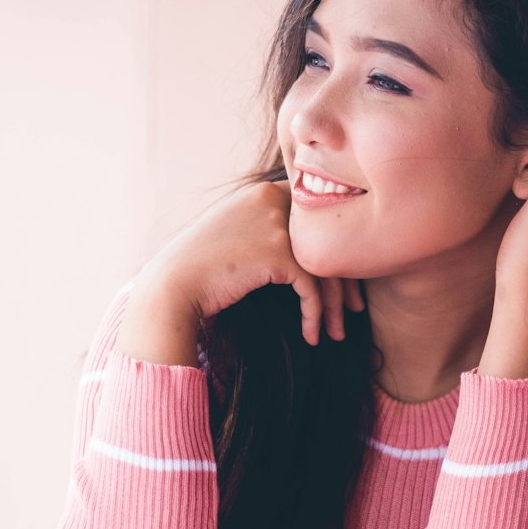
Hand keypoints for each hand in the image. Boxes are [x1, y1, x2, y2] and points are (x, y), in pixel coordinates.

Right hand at [142, 179, 365, 346]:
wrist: (171, 286)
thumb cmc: (199, 268)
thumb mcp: (235, 235)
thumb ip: (266, 229)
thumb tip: (304, 249)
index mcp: (263, 192)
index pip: (316, 216)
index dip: (334, 249)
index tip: (344, 282)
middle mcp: (272, 200)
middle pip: (328, 239)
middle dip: (346, 280)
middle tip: (356, 310)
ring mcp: (275, 225)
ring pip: (326, 265)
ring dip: (336, 305)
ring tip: (338, 332)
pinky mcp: (276, 253)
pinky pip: (312, 288)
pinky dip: (316, 315)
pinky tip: (312, 336)